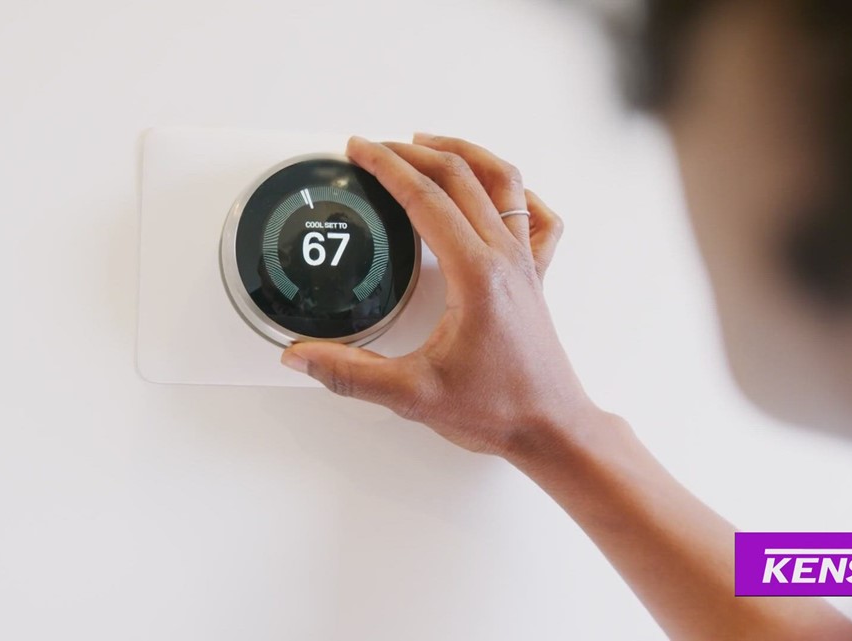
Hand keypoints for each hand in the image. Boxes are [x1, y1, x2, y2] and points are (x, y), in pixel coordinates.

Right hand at [281, 133, 596, 458]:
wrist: (550, 428)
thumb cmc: (498, 409)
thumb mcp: (412, 395)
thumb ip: (350, 373)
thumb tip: (301, 357)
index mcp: (476, 274)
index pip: (426, 198)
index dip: (386, 167)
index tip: (359, 151)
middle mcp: (505, 258)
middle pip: (461, 176)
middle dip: (412, 153)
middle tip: (376, 148)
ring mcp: (525, 263)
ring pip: (503, 182)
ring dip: (465, 154)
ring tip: (428, 144)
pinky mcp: (536, 276)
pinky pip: (538, 217)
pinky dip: (515, 192)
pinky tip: (498, 189)